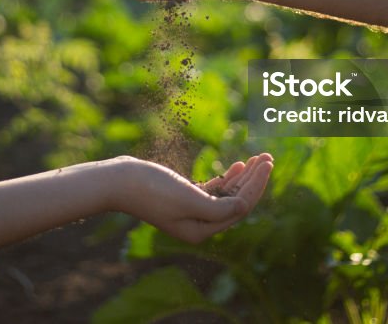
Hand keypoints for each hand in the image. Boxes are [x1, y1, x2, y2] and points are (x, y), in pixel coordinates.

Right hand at [109, 153, 272, 243]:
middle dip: (254, 180)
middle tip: (268, 157)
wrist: (118, 181)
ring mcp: (191, 211)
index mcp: (202, 230)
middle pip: (237, 202)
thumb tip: (244, 206)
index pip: (240, 207)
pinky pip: (214, 191)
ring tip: (258, 159)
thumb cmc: (152, 189)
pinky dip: (227, 178)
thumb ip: (219, 206)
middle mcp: (199, 224)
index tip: (266, 163)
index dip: (256, 186)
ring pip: (227, 195)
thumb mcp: (188, 198)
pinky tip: (237, 166)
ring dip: (244, 178)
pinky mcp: (183, 197)